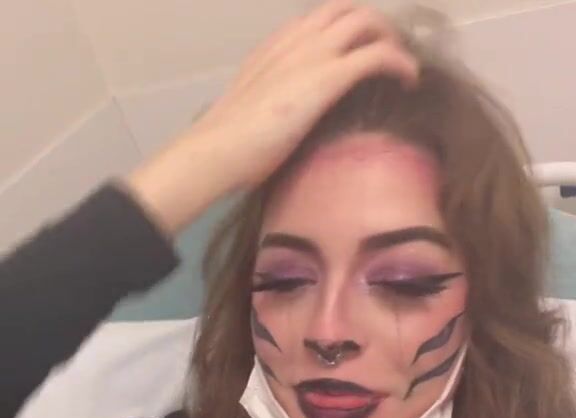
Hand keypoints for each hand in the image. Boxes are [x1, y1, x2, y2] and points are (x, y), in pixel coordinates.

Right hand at [126, 0, 417, 236]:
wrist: (216, 150)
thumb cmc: (228, 144)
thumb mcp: (253, 109)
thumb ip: (274, 102)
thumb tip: (287, 123)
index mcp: (274, 46)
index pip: (318, 20)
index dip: (346, 30)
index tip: (361, 53)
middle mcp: (295, 39)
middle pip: (347, 10)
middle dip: (376, 27)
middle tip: (390, 56)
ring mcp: (313, 54)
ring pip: (367, 21)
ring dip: (391, 39)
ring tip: (403, 68)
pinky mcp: (329, 76)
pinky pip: (378, 55)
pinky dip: (400, 63)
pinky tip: (409, 81)